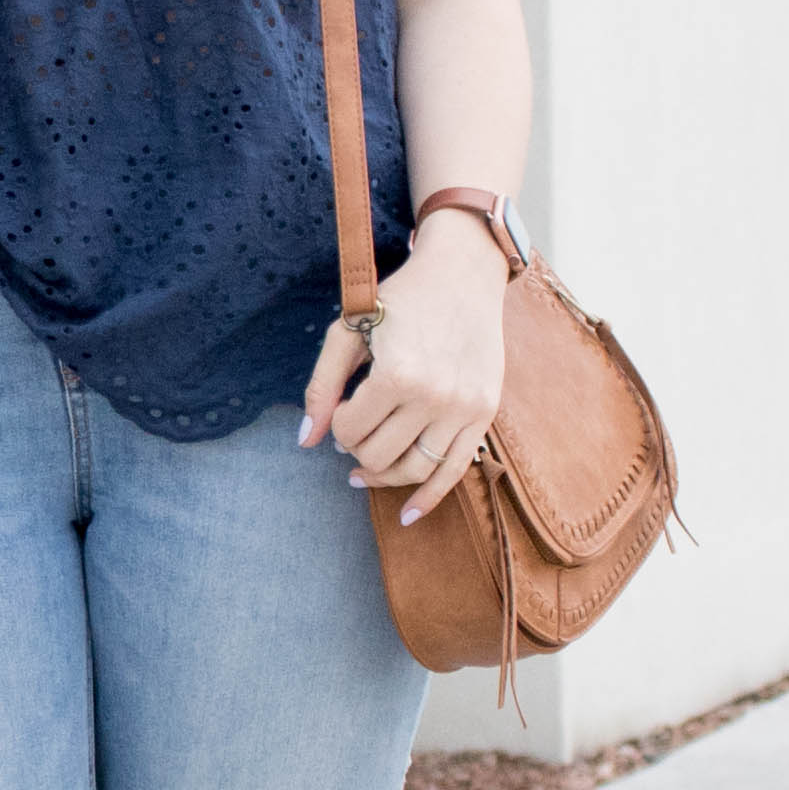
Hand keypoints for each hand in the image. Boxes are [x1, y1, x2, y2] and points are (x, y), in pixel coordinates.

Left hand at [299, 214, 508, 523]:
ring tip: (364, 471)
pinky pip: (456, 471)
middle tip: (353, 432)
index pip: (350, 429)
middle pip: (380, 454)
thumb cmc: (400, 299)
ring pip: (415, 469)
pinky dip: (430, 498)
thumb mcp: (348, 330)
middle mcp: (435, 396)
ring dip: (383, 475)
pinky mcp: (484, 413)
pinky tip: (408, 515)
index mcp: (398, 373)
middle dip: (357, 448)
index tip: (340, 408)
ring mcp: (464, 408)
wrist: (463, 274)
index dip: (336, 425)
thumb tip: (304, 442)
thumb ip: (322, 385)